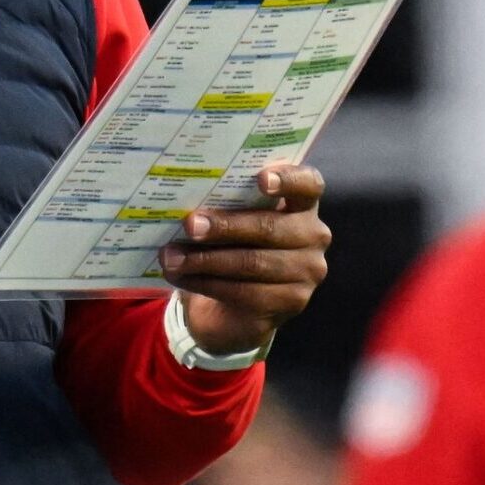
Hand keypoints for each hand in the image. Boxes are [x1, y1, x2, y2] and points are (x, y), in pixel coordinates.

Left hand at [160, 164, 329, 354]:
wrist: (240, 305)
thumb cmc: (236, 246)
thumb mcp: (234, 220)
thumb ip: (224, 205)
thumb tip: (183, 206)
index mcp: (302, 204)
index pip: (308, 184)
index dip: (287, 179)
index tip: (260, 179)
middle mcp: (313, 235)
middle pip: (269, 227)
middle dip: (225, 227)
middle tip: (189, 225)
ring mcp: (307, 271)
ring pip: (252, 263)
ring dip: (205, 260)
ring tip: (171, 257)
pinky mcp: (291, 302)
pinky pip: (244, 291)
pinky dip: (205, 282)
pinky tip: (180, 277)